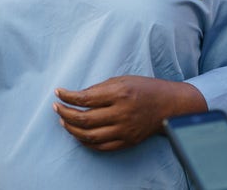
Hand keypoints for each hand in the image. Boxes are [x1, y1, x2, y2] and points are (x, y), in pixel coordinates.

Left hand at [54, 76, 204, 150]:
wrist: (169, 105)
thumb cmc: (144, 88)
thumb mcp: (122, 80)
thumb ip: (99, 89)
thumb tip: (77, 97)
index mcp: (119, 94)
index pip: (85, 98)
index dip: (68, 96)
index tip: (58, 93)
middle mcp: (121, 113)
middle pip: (84, 119)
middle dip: (65, 114)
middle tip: (57, 108)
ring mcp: (124, 130)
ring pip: (90, 136)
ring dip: (72, 130)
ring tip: (64, 122)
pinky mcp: (127, 141)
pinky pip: (102, 147)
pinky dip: (87, 142)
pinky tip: (79, 135)